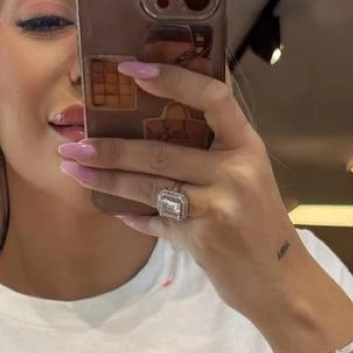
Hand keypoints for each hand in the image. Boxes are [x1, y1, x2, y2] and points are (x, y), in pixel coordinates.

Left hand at [57, 60, 295, 327]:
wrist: (280, 282)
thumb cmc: (259, 224)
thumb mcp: (248, 176)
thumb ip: (213, 151)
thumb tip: (152, 125)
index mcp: (247, 145)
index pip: (212, 97)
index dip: (173, 78)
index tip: (131, 69)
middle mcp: (236, 170)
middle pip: (161, 149)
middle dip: (110, 146)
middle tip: (72, 139)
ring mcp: (219, 205)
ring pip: (149, 185)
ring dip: (106, 179)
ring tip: (73, 168)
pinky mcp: (203, 238)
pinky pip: (156, 222)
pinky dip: (133, 216)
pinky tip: (113, 211)